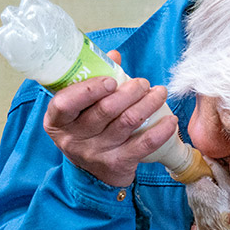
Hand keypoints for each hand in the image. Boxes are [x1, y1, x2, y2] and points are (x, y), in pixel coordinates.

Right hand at [43, 51, 176, 186]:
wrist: (93, 174)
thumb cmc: (87, 131)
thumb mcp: (79, 110)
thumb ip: (94, 81)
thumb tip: (114, 55)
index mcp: (58, 121)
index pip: (65, 103)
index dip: (88, 90)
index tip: (110, 80)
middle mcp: (74, 138)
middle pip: (104, 110)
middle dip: (129, 92)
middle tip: (143, 83)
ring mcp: (96, 153)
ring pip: (127, 122)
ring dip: (148, 103)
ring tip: (159, 93)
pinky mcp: (118, 164)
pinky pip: (144, 144)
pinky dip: (161, 130)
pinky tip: (170, 120)